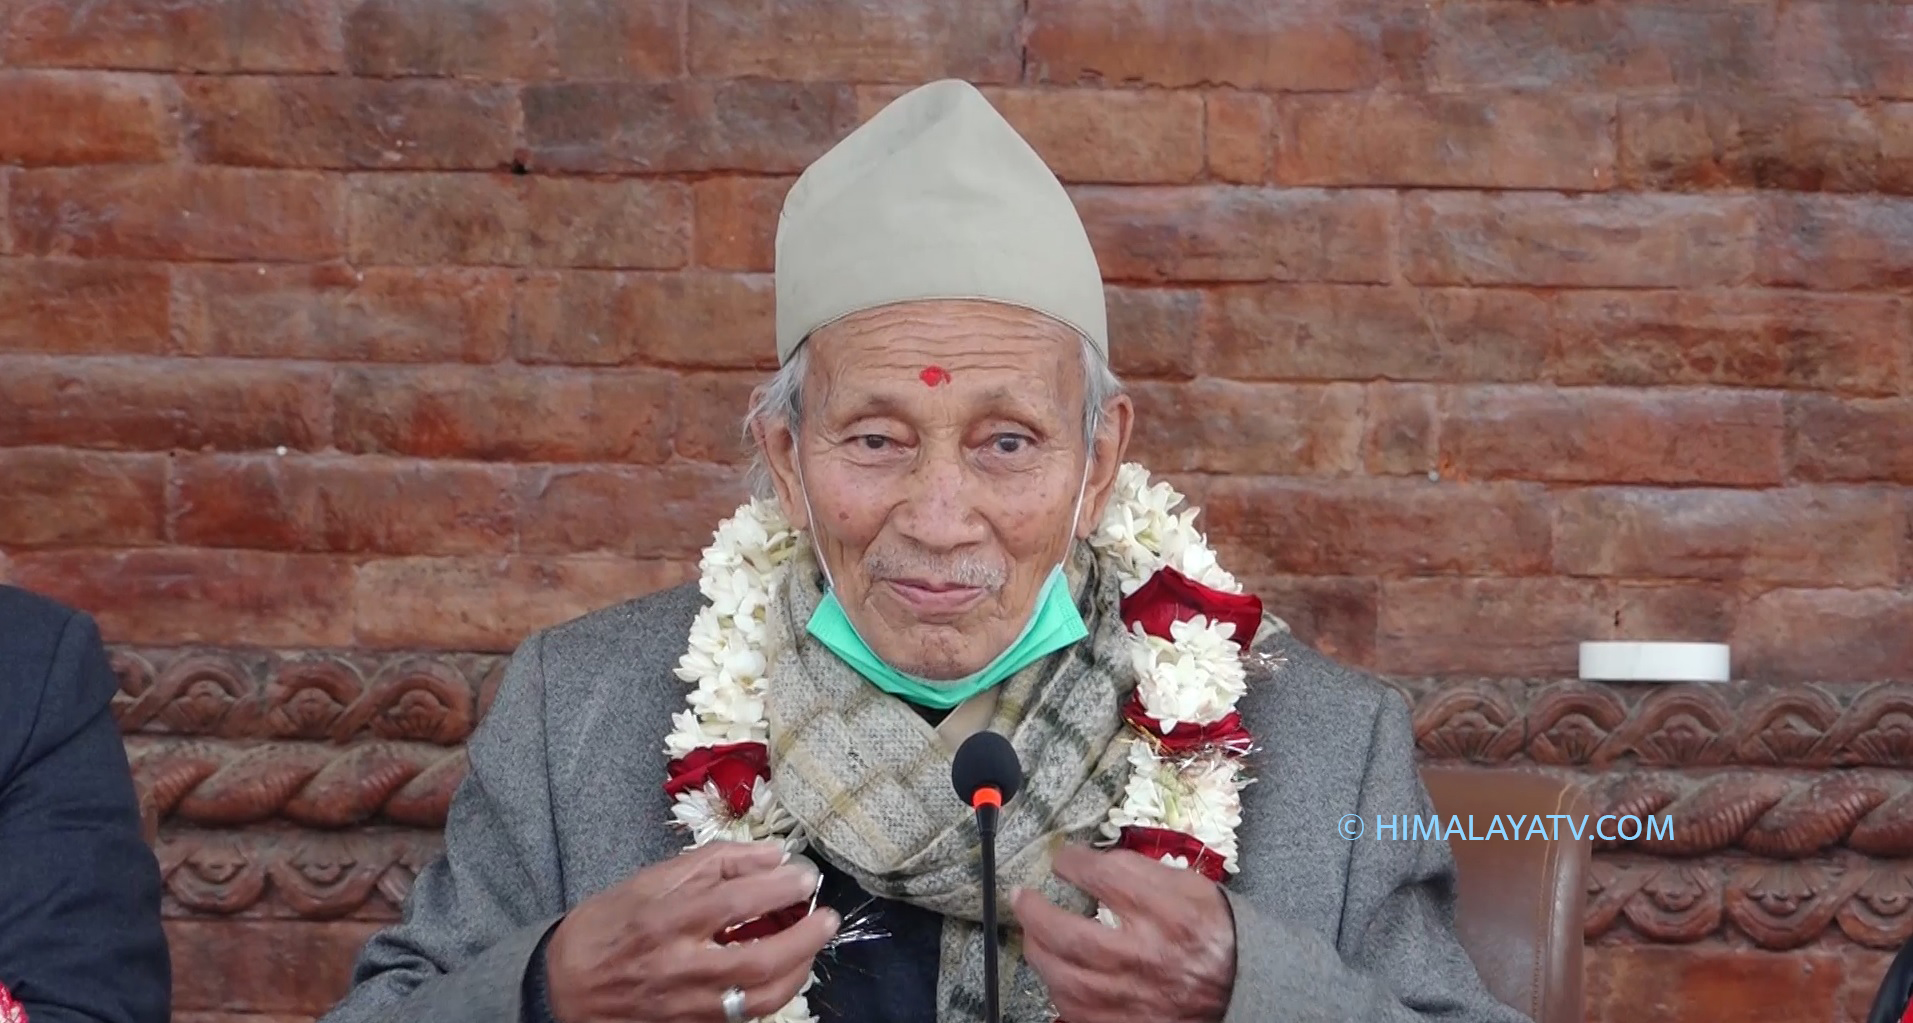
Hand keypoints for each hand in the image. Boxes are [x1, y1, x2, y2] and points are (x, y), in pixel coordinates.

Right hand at [544, 841, 837, 1022]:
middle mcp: (679, 966)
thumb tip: (771, 855)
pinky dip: (773, 994)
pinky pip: (745, 1016)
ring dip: (798, 970)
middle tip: (828, 917)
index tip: (806, 875)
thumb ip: (713, 863)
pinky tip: (785, 972)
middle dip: (805, 938)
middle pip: (759, 960)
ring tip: (813, 945)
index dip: (780, 887)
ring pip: (760, 998)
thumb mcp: (650, 880)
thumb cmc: (607, 926)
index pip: (737, 902)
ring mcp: (687, 1005)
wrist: (562, 987)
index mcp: (666, 921)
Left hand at [1012, 844, 1234, 1022]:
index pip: (1103, 879)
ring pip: (1064, 980)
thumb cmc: (1212, 933)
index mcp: (1167, 915)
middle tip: (1021, 897)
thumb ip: (1141, 869)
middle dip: (1035, 913)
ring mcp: (1132, 998)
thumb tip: (1092, 859)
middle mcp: (1146, 958)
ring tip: (1033, 935)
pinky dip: (1058, 990)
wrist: (1241, 988)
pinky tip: (1056, 973)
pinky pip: (1074, 1012)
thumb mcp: (1189, 885)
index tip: (1061, 859)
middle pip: (1069, 936)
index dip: (1072, 864)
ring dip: (1039, 953)